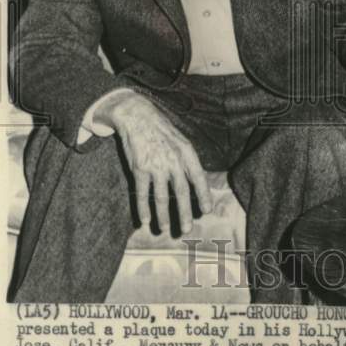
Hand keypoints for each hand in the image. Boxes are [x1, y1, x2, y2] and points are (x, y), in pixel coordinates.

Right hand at [97, 91, 210, 233]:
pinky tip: (145, 220)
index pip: (198, 177)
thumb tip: (197, 181)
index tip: (207, 210)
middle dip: (184, 213)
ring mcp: (156, 165)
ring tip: (165, 229)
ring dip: (163, 215)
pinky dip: (143, 208)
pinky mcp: (139, 168)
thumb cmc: (161, 130)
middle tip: (186, 229)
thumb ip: (188, 160)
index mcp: (186, 152)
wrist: (138, 116)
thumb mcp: (181, 140)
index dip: (204, 195)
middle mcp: (173, 160)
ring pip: (160, 197)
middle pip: (180, 192)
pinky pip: (142, 193)